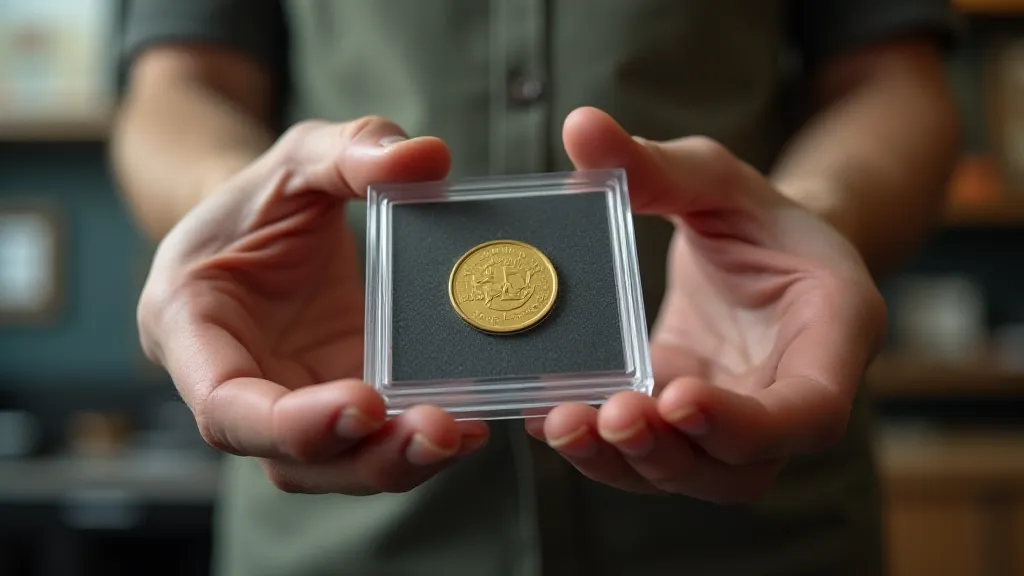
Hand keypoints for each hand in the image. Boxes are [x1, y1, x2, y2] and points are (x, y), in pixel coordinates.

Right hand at [139, 117, 488, 494]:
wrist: (265, 224)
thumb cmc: (264, 196)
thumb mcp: (300, 157)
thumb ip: (351, 149)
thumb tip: (427, 158)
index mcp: (191, 328)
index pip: (224, 405)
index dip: (290, 421)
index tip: (364, 402)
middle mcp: (237, 385)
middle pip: (289, 458)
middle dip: (364, 456)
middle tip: (438, 430)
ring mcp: (292, 404)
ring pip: (335, 466)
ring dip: (398, 463)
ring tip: (462, 433)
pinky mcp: (338, 403)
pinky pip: (373, 442)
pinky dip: (417, 443)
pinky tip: (471, 422)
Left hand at [528, 108, 886, 502]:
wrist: (758, 252)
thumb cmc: (754, 214)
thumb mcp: (717, 179)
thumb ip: (657, 165)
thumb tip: (580, 127)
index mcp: (833, 337)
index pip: (808, 411)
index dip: (746, 423)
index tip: (676, 397)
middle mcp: (788, 397)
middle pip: (741, 468)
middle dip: (670, 453)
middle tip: (608, 416)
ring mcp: (734, 421)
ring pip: (690, 475)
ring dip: (624, 464)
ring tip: (564, 424)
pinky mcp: (684, 423)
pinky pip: (650, 454)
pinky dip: (601, 449)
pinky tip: (549, 418)